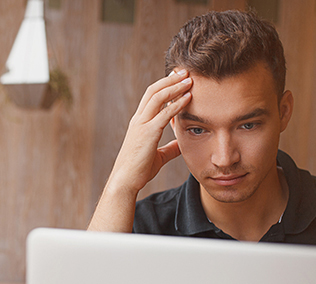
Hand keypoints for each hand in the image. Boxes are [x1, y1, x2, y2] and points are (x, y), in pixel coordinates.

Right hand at [107, 69, 192, 195]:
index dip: (165, 84)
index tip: (179, 77)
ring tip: (189, 79)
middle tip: (185, 71)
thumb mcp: (158, 156)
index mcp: (139, 122)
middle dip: (170, 79)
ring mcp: (141, 125)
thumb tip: (182, 143)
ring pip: (157, 96)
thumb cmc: (139, 170)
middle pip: (154, 90)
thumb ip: (170, 147)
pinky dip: (177, 103)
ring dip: (175, 86)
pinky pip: (163, 113)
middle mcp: (139, 119)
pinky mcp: (147, 133)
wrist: (125, 181)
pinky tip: (188, 97)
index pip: (151, 96)